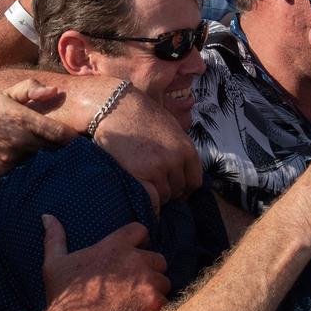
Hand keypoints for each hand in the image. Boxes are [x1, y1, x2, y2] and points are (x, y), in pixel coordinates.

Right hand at [0, 79, 73, 178]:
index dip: (70, 138)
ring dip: (34, 159)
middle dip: (53, 150)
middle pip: (49, 151)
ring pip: (32, 164)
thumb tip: (54, 92)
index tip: (75, 140)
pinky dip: (16, 168)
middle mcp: (18, 142)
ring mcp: (7, 161)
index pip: (59, 134)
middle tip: (54, 148)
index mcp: (22, 120)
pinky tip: (9, 159)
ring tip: (28, 153)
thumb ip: (30, 89)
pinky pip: (15, 173)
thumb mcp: (4, 93)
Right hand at [41, 215, 169, 310]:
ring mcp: (147, 281)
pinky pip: (166, 302)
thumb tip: (47, 216)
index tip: (134, 252)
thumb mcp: (54, 264)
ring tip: (138, 302)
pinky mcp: (154, 303)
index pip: (140, 230)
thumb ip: (55, 237)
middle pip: (158, 258)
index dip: (139, 240)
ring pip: (164, 281)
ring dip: (155, 290)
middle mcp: (135, 260)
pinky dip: (156, 309)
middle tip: (136, 284)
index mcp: (115, 246)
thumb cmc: (64, 297)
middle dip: (150, 269)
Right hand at [92, 89, 202, 204]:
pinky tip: (142, 199)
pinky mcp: (140, 174)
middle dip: (169, 190)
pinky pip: (152, 201)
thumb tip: (181, 169)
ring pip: (165, 196)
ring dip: (156, 195)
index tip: (174, 188)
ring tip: (145, 185)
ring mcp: (159, 168)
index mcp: (186, 148)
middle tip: (155, 185)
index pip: (195, 181)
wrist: (116, 107)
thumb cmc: (140, 115)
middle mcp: (176, 159)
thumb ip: (179, 149)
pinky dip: (149, 204)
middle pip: (180, 190)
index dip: (184, 188)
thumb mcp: (170, 127)